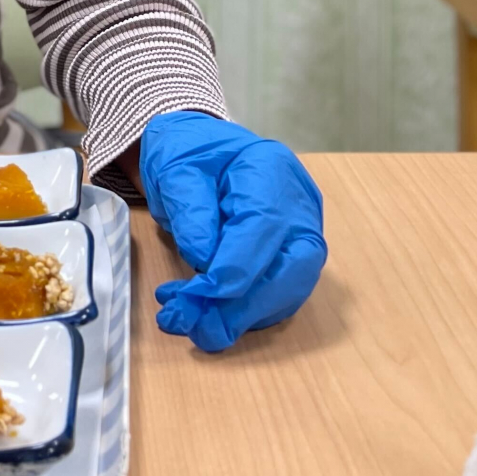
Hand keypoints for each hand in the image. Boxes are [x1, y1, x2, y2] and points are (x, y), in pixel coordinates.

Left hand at [139, 111, 325, 352]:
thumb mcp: (174, 168)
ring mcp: (302, 233)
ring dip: (244, 317)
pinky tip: (213, 318)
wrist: (202, 148)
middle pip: (291, 266)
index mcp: (270, 169)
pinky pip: (281, 294)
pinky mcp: (294, 257)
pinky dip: (249, 313)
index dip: (235, 267)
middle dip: (244, 306)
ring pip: (290, 288)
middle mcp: (299, 205)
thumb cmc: (188, 152)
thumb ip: (190, 209)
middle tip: (196, 327)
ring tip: (194, 326)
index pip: (264, 226)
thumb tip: (203, 259)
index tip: (197, 296)